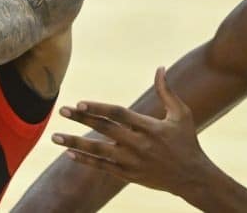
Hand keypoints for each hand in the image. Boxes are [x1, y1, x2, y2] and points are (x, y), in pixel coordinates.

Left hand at [51, 67, 216, 195]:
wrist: (192, 177)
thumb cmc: (187, 141)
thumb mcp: (182, 114)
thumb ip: (167, 91)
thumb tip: (160, 68)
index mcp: (150, 127)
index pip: (118, 114)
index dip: (98, 108)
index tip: (80, 102)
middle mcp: (139, 144)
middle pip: (104, 130)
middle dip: (82, 119)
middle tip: (62, 110)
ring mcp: (132, 161)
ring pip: (98, 151)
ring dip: (75, 143)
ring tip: (55, 136)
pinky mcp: (128, 175)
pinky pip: (102, 167)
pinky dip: (85, 160)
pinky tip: (69, 153)